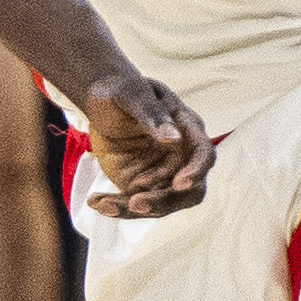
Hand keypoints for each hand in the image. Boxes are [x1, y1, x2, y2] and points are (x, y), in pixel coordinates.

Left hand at [76, 72, 214, 217]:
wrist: (102, 104)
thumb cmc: (121, 90)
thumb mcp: (130, 93)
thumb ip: (151, 113)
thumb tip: (174, 137)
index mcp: (187, 128)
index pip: (204, 154)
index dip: (197, 171)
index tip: (180, 183)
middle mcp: (181, 157)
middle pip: (189, 191)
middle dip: (165, 201)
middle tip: (136, 204)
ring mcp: (163, 175)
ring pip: (160, 204)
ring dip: (132, 209)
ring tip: (102, 203)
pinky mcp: (142, 186)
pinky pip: (134, 205)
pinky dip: (116, 207)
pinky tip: (96, 202)